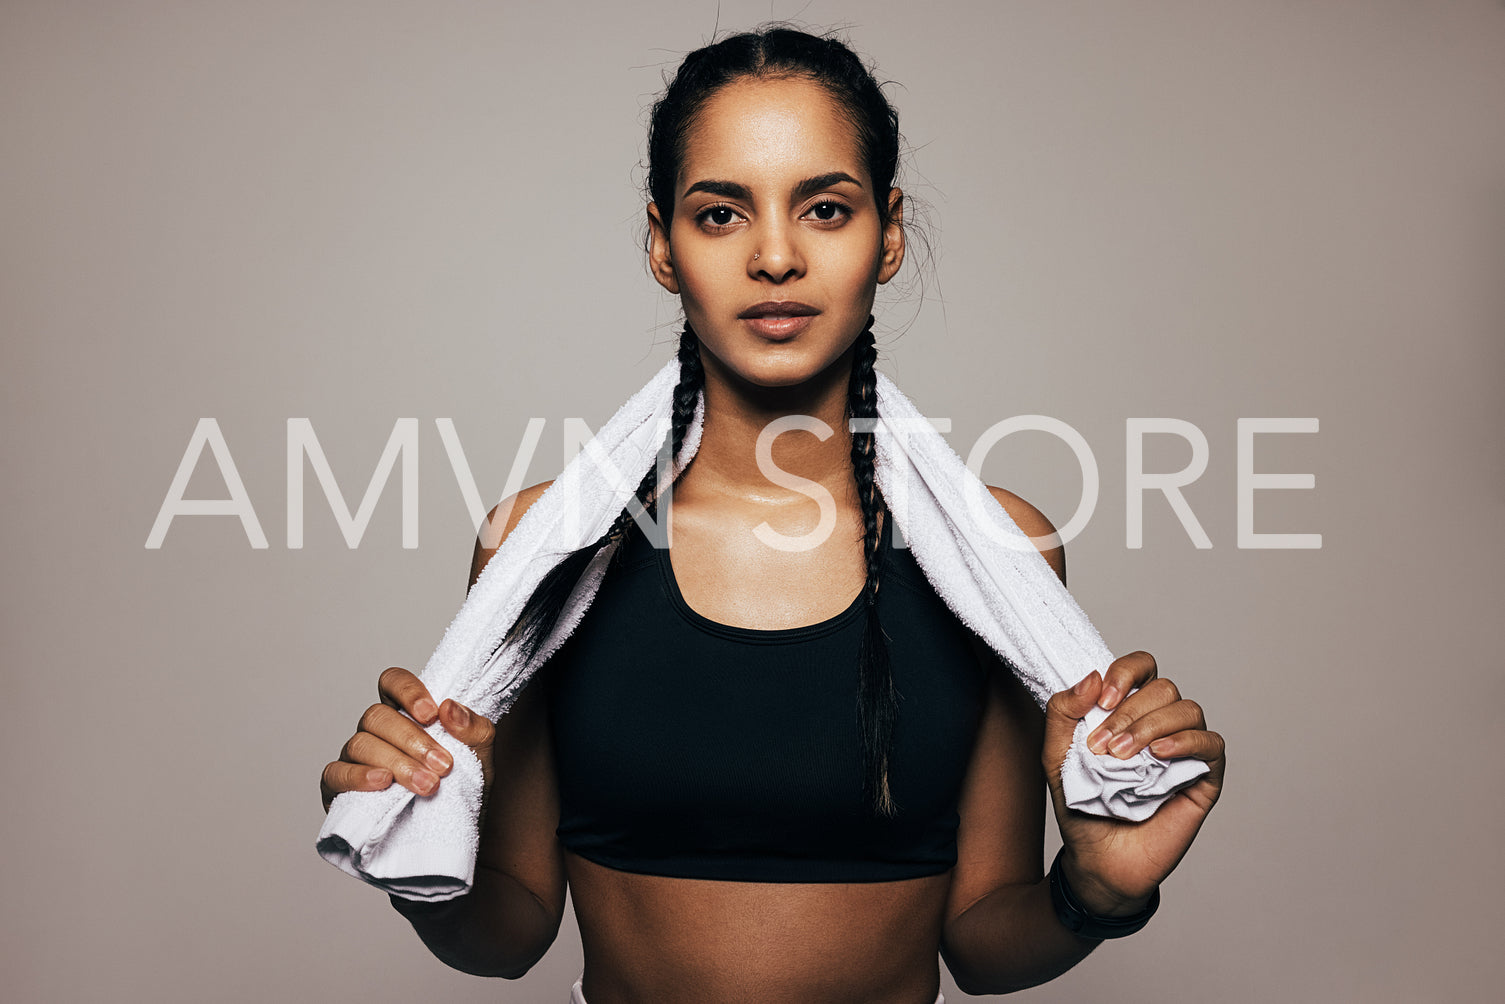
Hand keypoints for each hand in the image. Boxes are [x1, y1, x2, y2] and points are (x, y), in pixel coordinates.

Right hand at [319, 667, 495, 812]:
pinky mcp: (338, 790)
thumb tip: (450, 708)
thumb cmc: (463, 787)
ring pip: (360, 744)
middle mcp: (376, 731)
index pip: (393, 682)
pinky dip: (357, 776)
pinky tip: (382, 783)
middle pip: (378, 717)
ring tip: (426, 784)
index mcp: (406, 713)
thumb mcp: (482, 757)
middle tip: (443, 766)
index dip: (408, 691)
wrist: (455, 835)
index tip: (431, 713)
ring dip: (396, 763)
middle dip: (412, 741)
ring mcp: (354, 759)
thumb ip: (474, 729)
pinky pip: (335, 774)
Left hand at [1041, 651, 1225, 916]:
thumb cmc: (1081, 806)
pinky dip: (1186, 742)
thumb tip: (1091, 676)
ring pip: (1188, 709)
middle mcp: (1160, 725)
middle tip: (1104, 748)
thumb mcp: (1056, 755)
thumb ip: (1063, 712)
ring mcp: (1184, 750)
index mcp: (1128, 711)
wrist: (1097, 859)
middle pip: (1164, 688)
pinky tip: (1159, 757)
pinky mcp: (1204, 778)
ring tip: (1125, 758)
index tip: (1101, 701)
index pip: (1141, 667)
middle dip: (1130, 713)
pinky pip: (1212, 744)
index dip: (1125, 673)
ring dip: (1152, 727)